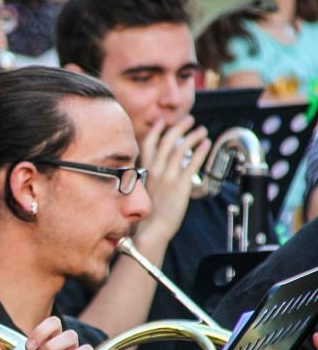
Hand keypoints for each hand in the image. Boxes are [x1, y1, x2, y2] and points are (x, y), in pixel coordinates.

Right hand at [136, 116, 210, 242]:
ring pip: (180, 148)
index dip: (156, 131)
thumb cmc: (147, 215)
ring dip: (192, 136)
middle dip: (179, 127)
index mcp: (145, 171)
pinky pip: (192, 163)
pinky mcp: (180, 185)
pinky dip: (200, 151)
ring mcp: (167, 177)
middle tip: (189, 120)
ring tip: (202, 130)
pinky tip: (206, 144)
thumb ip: (151, 178)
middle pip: (167, 141)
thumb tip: (159, 172)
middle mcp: (155, 170)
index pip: (148, 144)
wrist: (150, 229)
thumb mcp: (144, 191)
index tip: (163, 122)